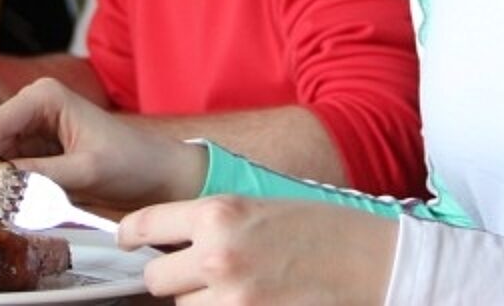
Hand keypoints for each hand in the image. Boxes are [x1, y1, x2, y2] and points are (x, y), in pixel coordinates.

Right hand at [0, 78, 206, 207]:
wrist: (158, 174)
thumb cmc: (133, 160)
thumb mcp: (85, 170)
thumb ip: (40, 175)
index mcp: (46, 96)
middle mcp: (35, 107)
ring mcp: (35, 130)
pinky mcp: (39, 153)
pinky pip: (10, 170)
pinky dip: (4, 187)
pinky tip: (0, 203)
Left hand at [122, 197, 396, 304]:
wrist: (374, 262)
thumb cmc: (321, 229)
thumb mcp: (260, 207)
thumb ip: (212, 222)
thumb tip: (168, 242)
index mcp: (219, 213)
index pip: (143, 226)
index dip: (130, 235)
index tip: (128, 242)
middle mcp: (217, 255)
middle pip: (154, 280)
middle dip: (169, 278)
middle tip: (195, 273)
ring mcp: (233, 299)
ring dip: (198, 303)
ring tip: (234, 289)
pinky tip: (247, 301)